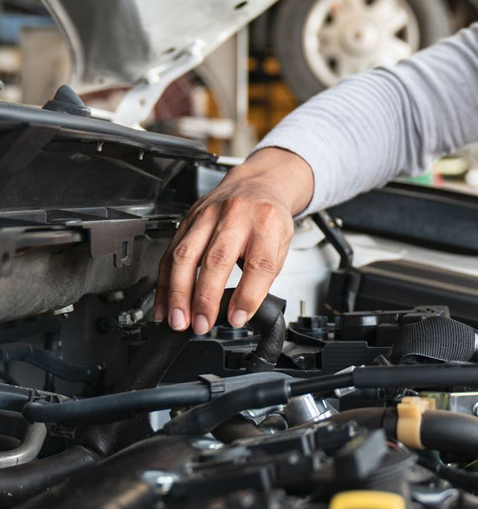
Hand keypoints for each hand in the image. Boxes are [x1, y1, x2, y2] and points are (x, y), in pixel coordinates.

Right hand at [153, 147, 314, 333]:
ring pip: (185, 255)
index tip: (236, 318)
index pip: (258, 263)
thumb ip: (263, 276)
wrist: (258, 183)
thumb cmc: (269, 217)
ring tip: (177, 319)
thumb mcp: (281, 244)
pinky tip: (164, 303)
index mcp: (267, 222)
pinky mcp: (188, 218)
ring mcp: (208, 215)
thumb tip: (239, 311)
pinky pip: (170, 252)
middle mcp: (236, 215)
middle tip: (200, 325)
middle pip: (216, 259)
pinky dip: (164, 282)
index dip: (247, 295)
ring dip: (178, 293)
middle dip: (204, 298)